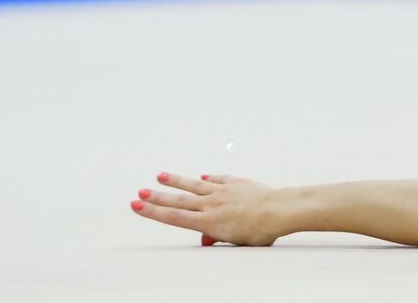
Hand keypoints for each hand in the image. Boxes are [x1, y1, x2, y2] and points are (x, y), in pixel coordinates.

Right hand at [130, 172, 283, 246]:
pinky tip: (201, 177)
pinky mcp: (237, 183)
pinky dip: (209, 179)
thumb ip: (217, 237)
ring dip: (177, 181)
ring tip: (160, 175)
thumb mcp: (235, 242)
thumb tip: (205, 238)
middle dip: (158, 197)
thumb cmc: (260, 231)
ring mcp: (224, 191)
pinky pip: (219, 179)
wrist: (279, 210)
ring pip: (195, 185)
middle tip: (139, 191)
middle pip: (179, 200)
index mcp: (208, 222)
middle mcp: (212, 204)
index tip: (137, 205)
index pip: (174, 217)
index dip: (154, 212)